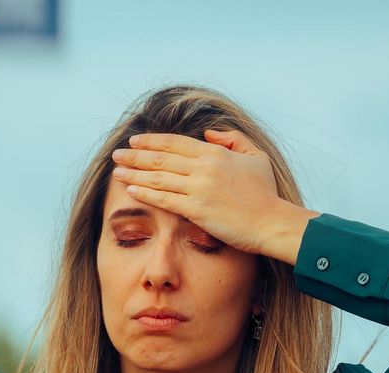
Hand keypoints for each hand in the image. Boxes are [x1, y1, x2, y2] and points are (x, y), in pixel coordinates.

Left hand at [109, 129, 284, 255]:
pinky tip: (130, 189)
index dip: (152, 141)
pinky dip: (145, 193)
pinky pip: (164, 199)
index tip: (135, 141)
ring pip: (159, 177)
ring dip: (134, 173)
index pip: (176, 143)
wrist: (271, 222)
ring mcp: (199, 189)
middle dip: (135, 155)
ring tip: (117, 171)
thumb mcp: (255, 157)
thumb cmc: (265, 194)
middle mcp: (204, 168)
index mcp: (216, 153)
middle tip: (117, 154)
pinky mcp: (196, 210)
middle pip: (162, 157)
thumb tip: (208, 133)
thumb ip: (232, 140)